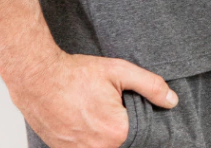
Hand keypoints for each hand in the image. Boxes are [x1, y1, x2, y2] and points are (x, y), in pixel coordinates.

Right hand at [6, 45, 178, 147]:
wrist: (38, 78)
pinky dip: (88, 137)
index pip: (143, 135)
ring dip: (103, 132)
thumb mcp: (119, 71)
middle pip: (123, 142)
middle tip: (107, 105)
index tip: (128, 106)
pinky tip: (82, 118)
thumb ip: (150, 86)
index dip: (140, 119)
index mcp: (117, 132)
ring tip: (94, 110)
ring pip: (104, 146)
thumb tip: (172, 101)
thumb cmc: (76, 74)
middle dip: (121, 126)